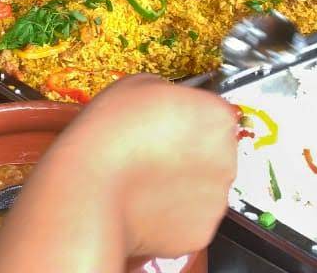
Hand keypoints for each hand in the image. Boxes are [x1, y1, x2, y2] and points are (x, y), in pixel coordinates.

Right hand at [52, 75, 236, 257]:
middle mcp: (227, 159)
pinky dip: (173, 214)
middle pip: (215, 153)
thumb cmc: (109, 136)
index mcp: (216, 117)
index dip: (189, 119)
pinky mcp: (201, 232)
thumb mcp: (140, 84)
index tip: (170, 125)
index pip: (215, 115)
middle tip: (153, 153)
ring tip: (144, 179)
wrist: (89, 189)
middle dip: (190, 154)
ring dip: (182, 184)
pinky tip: (146, 202)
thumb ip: (171, 95)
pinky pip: (190, 219)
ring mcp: (216, 199)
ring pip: (203, 188)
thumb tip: (172, 105)